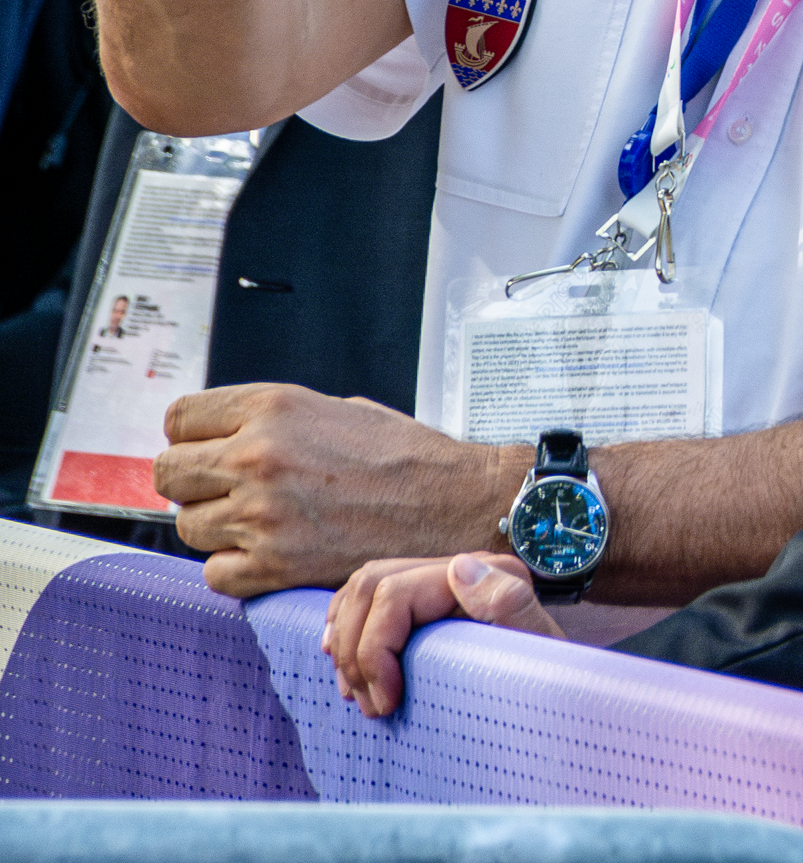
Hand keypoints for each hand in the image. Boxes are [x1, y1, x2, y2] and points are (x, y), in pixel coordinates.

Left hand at [153, 383, 520, 596]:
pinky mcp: (274, 566)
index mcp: (273, 408)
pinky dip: (235, 568)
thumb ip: (274, 420)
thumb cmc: (407, 457)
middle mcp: (258, 458)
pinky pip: (214, 572)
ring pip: (187, 526)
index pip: (179, 418)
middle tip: (225, 489)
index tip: (203, 447)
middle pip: (168, 473)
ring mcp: (262, 515)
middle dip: (192, 482)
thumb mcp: (338, 408)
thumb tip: (227, 436)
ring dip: (216, 527)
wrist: (455, 504)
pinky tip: (271, 552)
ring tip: (260, 522)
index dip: (190, 435)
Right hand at [325, 551, 564, 717]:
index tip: (387, 703)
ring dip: (345, 641)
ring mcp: (442, 584)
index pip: (393, 592)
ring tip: (358, 694)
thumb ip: (508, 605)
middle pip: (370, 585)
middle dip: (354, 649)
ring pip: (362, 589)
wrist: (562, 695)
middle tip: (371, 705)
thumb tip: (458, 566)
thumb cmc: (549, 680)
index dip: (373, 649)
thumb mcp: (537, 649)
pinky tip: (341, 656)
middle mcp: (461, 569)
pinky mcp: (428, 605)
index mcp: (484, 573)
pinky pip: (368, 599)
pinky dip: (346, 625)